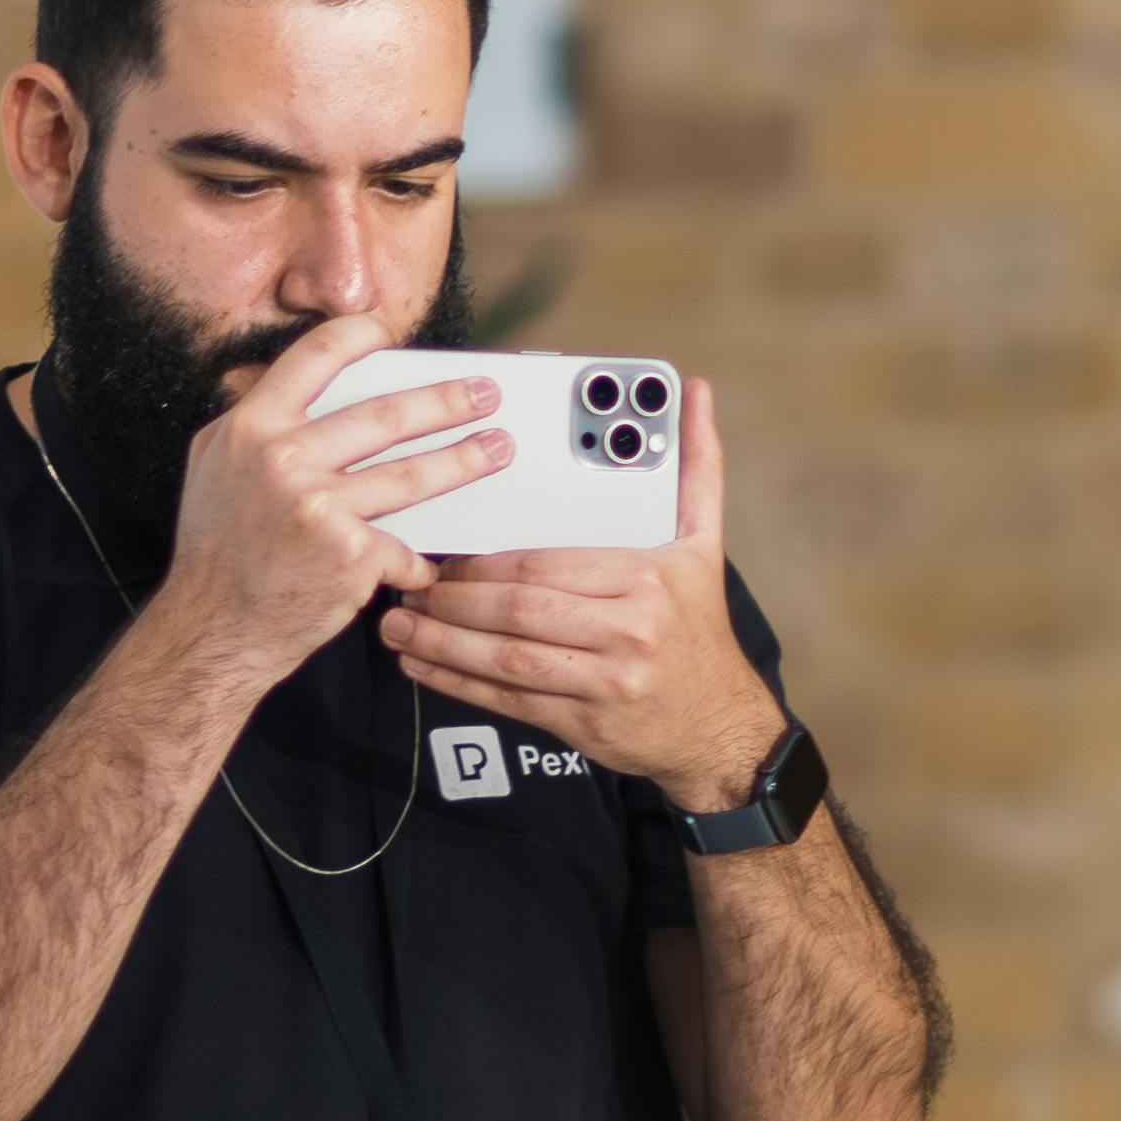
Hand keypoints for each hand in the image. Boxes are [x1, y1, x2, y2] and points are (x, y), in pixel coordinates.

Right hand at [149, 322, 504, 671]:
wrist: (212, 629)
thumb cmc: (215, 553)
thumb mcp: (213, 468)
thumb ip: (251, 423)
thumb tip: (289, 383)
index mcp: (251, 428)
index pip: (316, 356)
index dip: (362, 335)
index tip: (394, 335)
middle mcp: (283, 459)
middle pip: (386, 415)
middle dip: (447, 400)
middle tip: (485, 393)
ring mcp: (319, 506)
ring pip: (412, 474)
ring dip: (464, 459)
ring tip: (497, 449)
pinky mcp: (350, 553)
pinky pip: (403, 547)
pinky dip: (419, 561)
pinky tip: (433, 563)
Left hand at [378, 376, 788, 806]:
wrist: (720, 727)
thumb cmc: (698, 630)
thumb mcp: (704, 544)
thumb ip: (695, 465)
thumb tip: (693, 393)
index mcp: (643, 578)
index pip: (542, 563)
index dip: (482, 564)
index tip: (445, 560)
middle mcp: (625, 631)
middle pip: (517, 609)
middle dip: (451, 600)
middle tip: (410, 587)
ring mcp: (604, 682)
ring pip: (505, 658)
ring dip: (441, 642)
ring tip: (400, 626)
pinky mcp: (583, 724)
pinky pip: (509, 700)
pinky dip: (458, 683)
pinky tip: (424, 667)